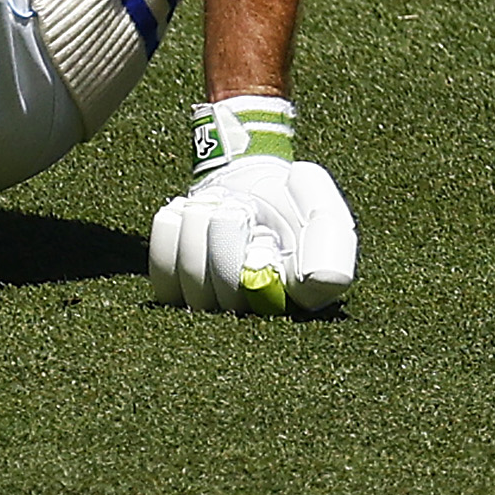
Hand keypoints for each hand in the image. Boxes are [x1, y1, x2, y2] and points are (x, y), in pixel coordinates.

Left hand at [148, 97, 356, 314]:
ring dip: (195, 229)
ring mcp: (214, 303)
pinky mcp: (181, 288)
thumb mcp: (321, 208)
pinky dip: (169, 235)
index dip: (252, 261)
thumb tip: (320, 281)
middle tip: (236, 207)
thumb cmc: (291, 198)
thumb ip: (330, 243)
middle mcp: (254, 314)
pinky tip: (184, 214)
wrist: (249, 180)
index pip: (264, 302)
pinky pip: (163, 274)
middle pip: (222, 294)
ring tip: (212, 206)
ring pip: (190, 282)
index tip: (260, 230)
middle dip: (222, 235)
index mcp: (294, 302)